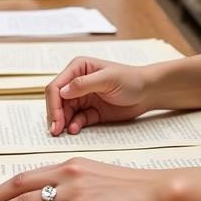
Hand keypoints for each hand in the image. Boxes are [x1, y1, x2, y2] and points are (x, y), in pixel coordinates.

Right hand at [45, 57, 163, 135]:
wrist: (148, 93)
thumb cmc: (130, 79)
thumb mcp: (108, 79)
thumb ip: (84, 84)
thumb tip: (62, 92)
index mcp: (78, 68)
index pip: (56, 86)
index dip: (53, 103)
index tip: (56, 119)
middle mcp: (77, 82)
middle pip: (57, 101)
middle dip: (55, 115)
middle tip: (56, 131)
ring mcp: (83, 98)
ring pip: (64, 112)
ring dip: (62, 123)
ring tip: (64, 133)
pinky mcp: (90, 111)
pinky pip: (76, 120)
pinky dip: (74, 126)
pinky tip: (75, 130)